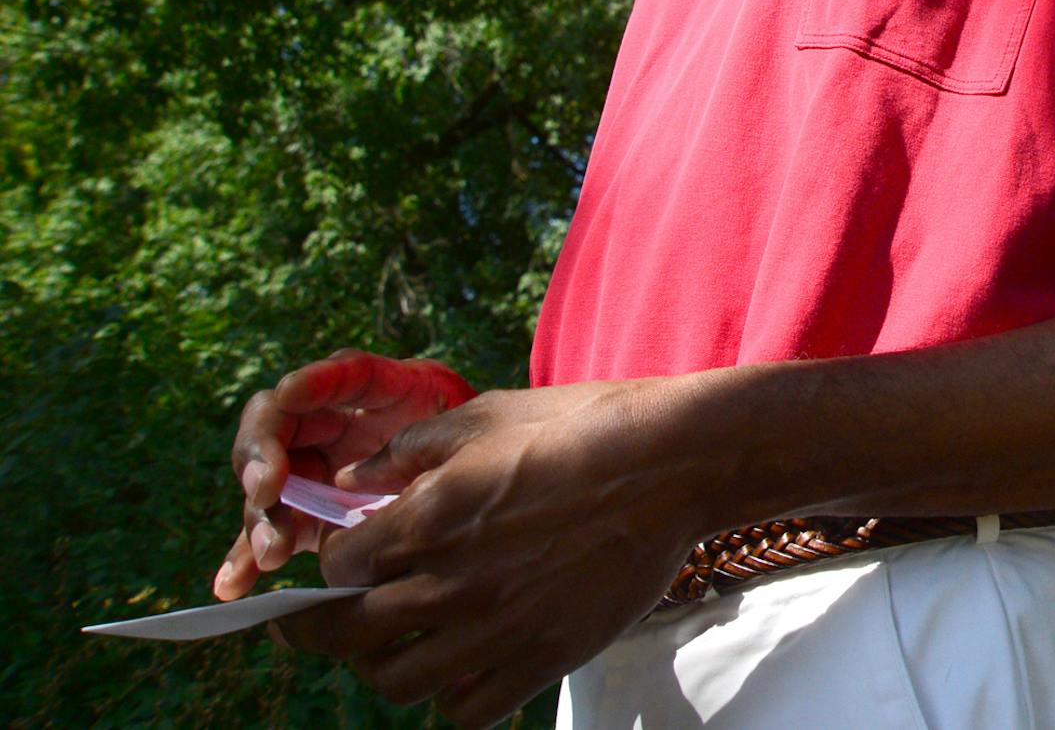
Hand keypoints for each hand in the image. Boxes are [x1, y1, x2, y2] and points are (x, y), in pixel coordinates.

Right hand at [215, 349, 475, 601]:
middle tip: (268, 490)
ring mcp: (302, 469)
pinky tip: (234, 586)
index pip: (323, 379)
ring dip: (260, 520)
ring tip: (273, 550)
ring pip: (265, 490)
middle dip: (263, 463)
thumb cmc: (451, 434)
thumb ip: (411, 423)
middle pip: (269, 435)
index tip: (290, 394)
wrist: (458, 471)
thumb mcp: (444, 413)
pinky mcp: (300, 513)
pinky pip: (268, 533)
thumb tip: (370, 463)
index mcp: (354, 388)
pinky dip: (247, 560)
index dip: (306, 384)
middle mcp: (315, 424)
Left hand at [273, 380, 708, 728]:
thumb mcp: (489, 414)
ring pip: (397, 682)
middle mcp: (453, 581)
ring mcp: (498, 627)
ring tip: (398, 640)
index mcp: (432, 516)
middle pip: (348, 635)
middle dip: (322, 627)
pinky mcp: (544, 658)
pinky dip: (452, 695)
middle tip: (324, 619)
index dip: (329, 566)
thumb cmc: (584, 425)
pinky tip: (463, 662)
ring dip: (385, 662)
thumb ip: (411, 449)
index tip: (341, 561)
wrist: (674, 462)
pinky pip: (467, 709)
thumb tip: (352, 481)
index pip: (336, 569)